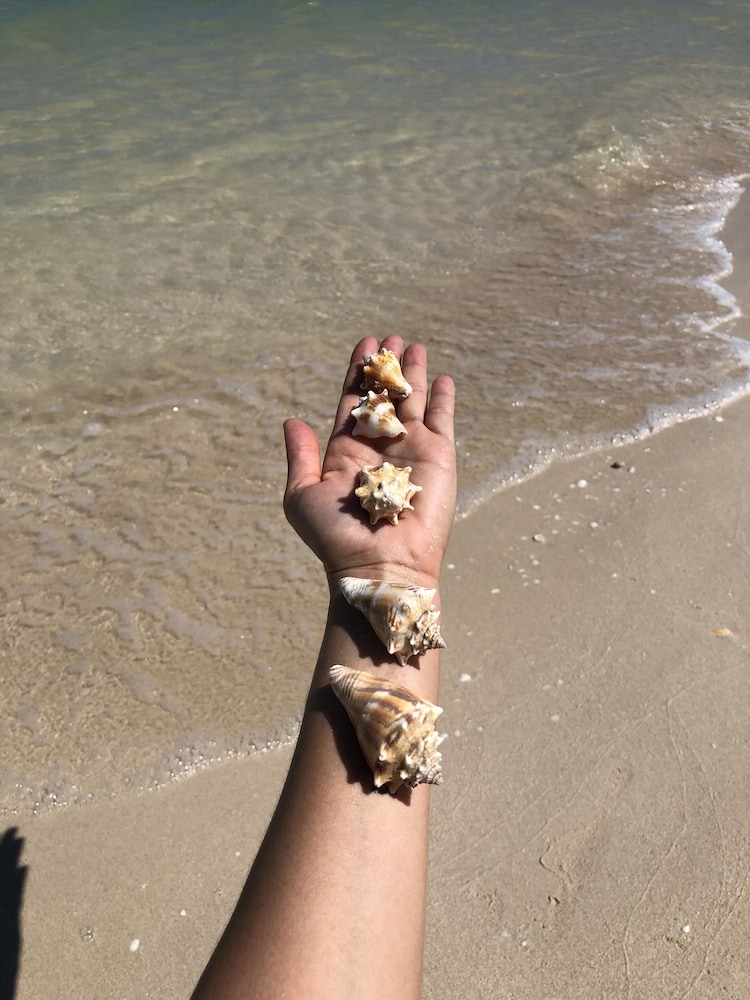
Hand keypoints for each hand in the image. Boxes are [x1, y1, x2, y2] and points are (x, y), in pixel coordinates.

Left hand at [283, 336, 455, 588]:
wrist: (380, 564)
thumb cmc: (335, 537)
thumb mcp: (303, 495)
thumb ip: (301, 457)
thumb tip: (291, 420)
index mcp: (346, 452)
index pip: (352, 403)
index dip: (357, 375)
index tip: (363, 345)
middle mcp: (379, 448)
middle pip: (383, 396)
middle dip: (385, 367)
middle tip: (389, 338)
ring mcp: (411, 451)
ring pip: (412, 402)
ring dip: (412, 374)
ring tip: (412, 346)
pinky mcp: (438, 458)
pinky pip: (442, 421)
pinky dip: (442, 399)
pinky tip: (441, 378)